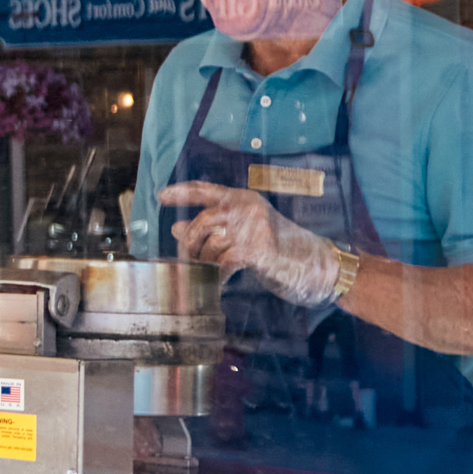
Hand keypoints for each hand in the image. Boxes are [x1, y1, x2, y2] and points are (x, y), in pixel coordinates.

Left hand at [151, 180, 281, 273]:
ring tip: (208, 273)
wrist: (311, 263)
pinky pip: (223, 264)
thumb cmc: (276, 248)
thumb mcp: (243, 231)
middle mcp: (247, 207)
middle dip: (190, 243)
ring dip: (204, 263)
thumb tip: (177, 227)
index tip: (161, 195)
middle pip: (202, 221)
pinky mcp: (257, 249)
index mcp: (243, 198)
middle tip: (187, 259)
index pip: (206, 189)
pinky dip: (217, 277)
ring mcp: (253, 227)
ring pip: (211, 245)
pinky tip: (218, 284)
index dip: (182, 192)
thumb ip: (214, 227)